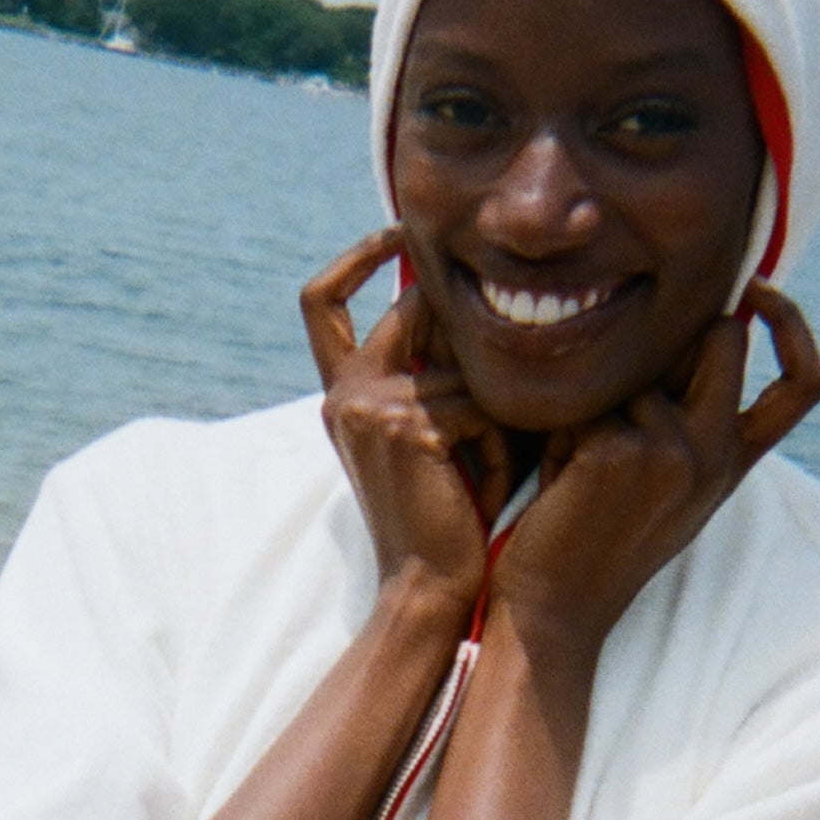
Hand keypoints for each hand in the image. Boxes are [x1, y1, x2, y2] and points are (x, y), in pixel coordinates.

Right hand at [301, 227, 510, 620]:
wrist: (429, 589)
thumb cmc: (449, 519)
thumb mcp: (433, 437)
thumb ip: (436, 375)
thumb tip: (480, 303)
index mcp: (342, 393)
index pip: (321, 300)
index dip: (356, 257)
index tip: (395, 230)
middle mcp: (345, 392)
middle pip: (411, 308)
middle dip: (469, 337)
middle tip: (493, 413)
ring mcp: (370, 405)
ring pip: (466, 367)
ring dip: (496, 420)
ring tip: (489, 481)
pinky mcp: (406, 425)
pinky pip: (479, 405)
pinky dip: (498, 450)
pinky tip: (486, 493)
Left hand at [491, 280, 819, 655]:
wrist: (557, 608)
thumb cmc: (594, 537)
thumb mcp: (662, 478)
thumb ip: (685, 415)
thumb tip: (682, 329)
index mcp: (733, 460)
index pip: (804, 384)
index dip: (794, 326)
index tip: (758, 288)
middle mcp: (716, 451)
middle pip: (724, 337)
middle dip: (674, 338)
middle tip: (625, 387)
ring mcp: (672, 449)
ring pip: (638, 364)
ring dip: (600, 399)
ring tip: (577, 465)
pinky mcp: (619, 449)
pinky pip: (586, 397)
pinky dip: (564, 428)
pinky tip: (558, 479)